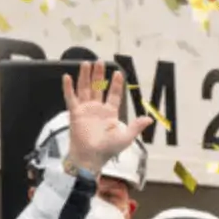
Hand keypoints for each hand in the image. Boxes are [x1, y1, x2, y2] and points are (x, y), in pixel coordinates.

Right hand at [60, 62, 150, 176]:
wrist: (92, 156)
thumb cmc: (109, 149)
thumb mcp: (126, 137)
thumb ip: (136, 126)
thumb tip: (150, 119)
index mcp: (110, 113)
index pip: (113, 95)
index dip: (115, 84)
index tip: (118, 73)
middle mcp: (97, 109)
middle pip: (97, 88)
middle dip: (99, 75)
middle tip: (99, 62)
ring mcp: (85, 110)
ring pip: (84, 89)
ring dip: (85, 76)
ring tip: (86, 63)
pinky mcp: (75, 113)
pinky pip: (71, 98)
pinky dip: (68, 88)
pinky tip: (67, 77)